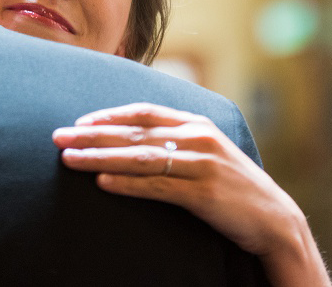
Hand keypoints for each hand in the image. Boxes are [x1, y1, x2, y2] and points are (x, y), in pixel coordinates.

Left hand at [52, 102, 330, 286]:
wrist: (274, 218)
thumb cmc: (233, 186)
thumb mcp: (207, 152)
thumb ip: (176, 140)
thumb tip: (134, 138)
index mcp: (196, 123)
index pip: (144, 111)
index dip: (109, 115)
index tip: (79, 122)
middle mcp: (197, 137)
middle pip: (134, 132)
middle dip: (91, 135)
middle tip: (57, 137)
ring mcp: (201, 164)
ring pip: (140, 156)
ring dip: (100, 157)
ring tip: (69, 159)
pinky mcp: (204, 193)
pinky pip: (158, 186)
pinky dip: (128, 183)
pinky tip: (103, 182)